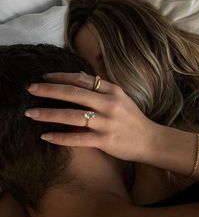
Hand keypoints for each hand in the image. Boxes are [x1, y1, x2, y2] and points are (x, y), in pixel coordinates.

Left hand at [25, 72, 154, 161]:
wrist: (150, 140)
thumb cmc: (132, 118)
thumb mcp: (120, 97)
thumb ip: (100, 87)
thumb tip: (79, 75)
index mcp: (112, 90)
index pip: (82, 79)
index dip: (61, 77)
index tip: (44, 78)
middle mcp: (109, 104)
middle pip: (74, 94)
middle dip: (49, 90)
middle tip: (30, 89)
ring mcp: (107, 123)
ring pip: (72, 116)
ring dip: (49, 114)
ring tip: (31, 113)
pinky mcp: (105, 141)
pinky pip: (78, 138)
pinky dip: (60, 138)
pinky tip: (46, 136)